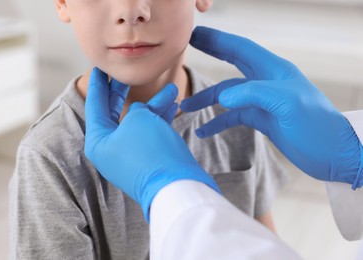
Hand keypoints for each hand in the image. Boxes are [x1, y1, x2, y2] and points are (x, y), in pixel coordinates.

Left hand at [84, 68, 220, 220]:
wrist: (176, 186)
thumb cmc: (151, 151)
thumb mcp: (139, 119)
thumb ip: (136, 110)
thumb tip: (143, 113)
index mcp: (98, 141)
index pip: (95, 107)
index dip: (98, 85)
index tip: (98, 69)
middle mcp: (111, 150)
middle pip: (115, 114)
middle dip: (122, 93)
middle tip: (125, 76)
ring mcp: (130, 156)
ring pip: (139, 122)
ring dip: (155, 105)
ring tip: (172, 88)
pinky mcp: (148, 160)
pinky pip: (151, 134)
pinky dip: (161, 119)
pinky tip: (174, 105)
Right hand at [181, 26, 362, 187]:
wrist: (333, 155)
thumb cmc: (318, 128)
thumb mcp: (289, 105)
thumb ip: (255, 95)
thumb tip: (223, 98)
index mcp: (275, 72)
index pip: (242, 50)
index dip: (218, 41)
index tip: (197, 34)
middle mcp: (267, 83)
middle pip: (233, 64)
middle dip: (211, 55)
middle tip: (189, 48)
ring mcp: (263, 102)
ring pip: (228, 95)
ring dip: (207, 100)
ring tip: (185, 108)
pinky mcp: (262, 119)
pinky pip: (234, 117)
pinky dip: (218, 122)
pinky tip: (204, 131)